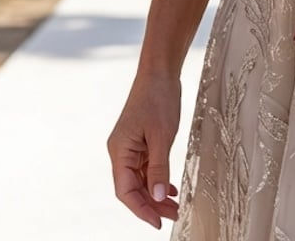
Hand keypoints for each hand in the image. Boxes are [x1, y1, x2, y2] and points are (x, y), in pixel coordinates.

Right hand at [107, 73, 181, 228]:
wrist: (160, 71)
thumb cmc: (158, 98)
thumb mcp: (162, 136)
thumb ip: (158, 167)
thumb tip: (156, 198)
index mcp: (120, 151)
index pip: (126, 191)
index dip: (141, 210)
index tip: (157, 223)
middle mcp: (121, 152)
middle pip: (133, 188)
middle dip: (151, 205)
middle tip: (173, 215)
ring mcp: (130, 146)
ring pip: (140, 179)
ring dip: (155, 194)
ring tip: (174, 206)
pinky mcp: (140, 141)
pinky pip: (146, 167)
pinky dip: (157, 178)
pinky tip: (169, 188)